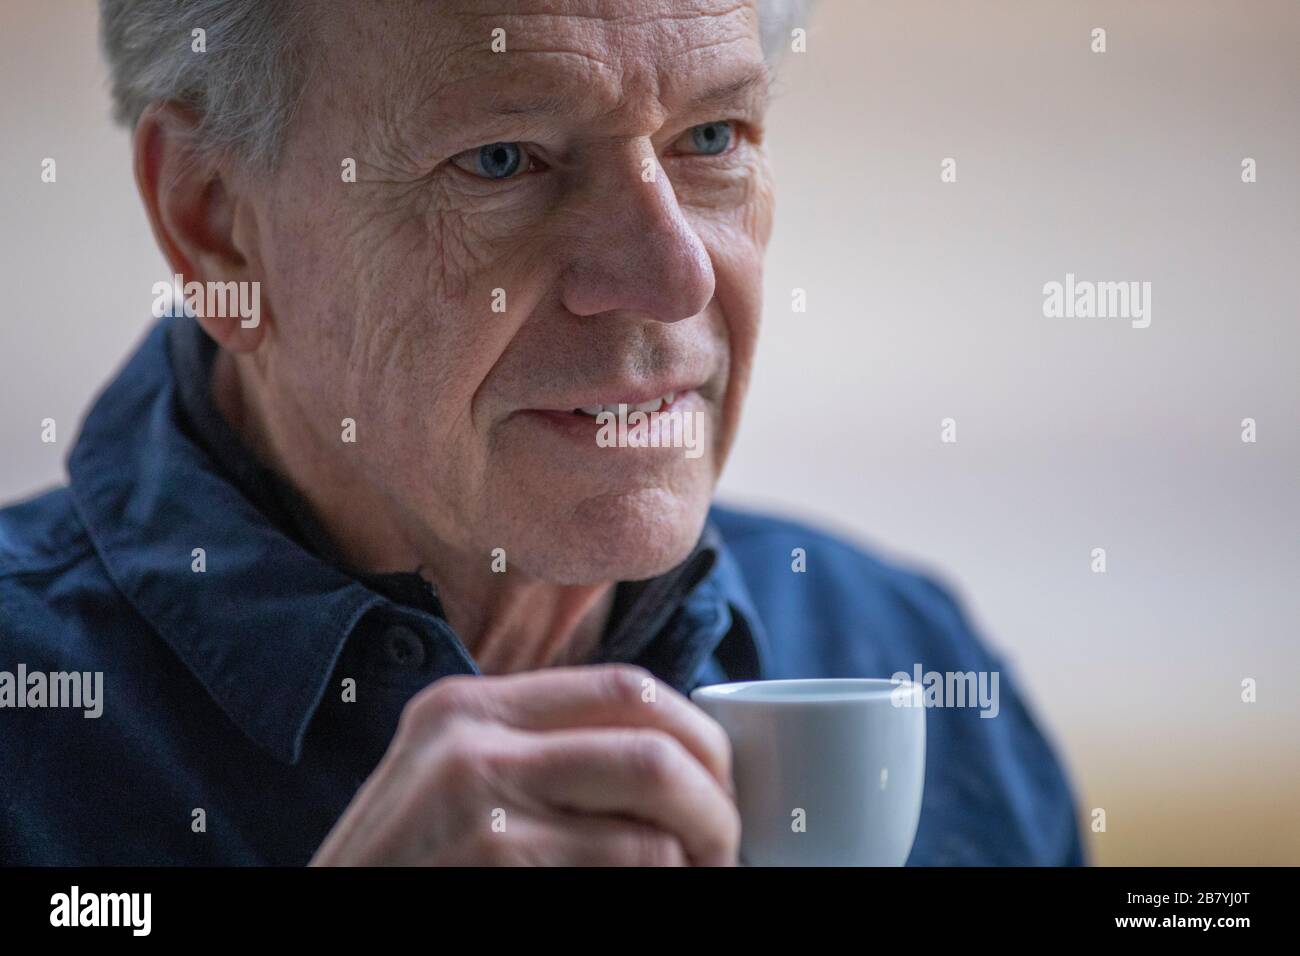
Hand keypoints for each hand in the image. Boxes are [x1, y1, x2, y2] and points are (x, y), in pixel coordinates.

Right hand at [309, 664, 739, 864]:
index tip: (719, 780)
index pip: (624, 687)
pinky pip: (631, 869)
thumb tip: (672, 759)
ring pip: (654, 818)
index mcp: (466, 708)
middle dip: (716, 798)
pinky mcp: (493, 857)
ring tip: (699, 877)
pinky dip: (663, 886)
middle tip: (727, 844)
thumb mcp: (449, 790)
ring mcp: (476, 802)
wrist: (321, 934)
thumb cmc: (407, 875)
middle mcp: (469, 739)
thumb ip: (535, 759)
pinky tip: (651, 897)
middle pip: (653, 743)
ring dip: (700, 856)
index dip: (696, 735)